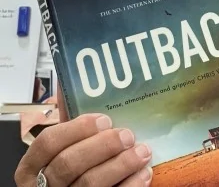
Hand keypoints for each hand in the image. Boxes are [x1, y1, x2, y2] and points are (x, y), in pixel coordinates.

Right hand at [15, 86, 151, 185]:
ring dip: (121, 165)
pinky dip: (131, 185)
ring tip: (143, 151)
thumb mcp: (64, 144)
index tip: (103, 119)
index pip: (47, 143)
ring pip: (89, 185)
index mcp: (33, 167)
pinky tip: (145, 172)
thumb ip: (68, 120)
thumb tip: (67, 82)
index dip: (76, 129)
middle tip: (127, 135)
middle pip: (68, 164)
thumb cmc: (72, 167)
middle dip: (102, 146)